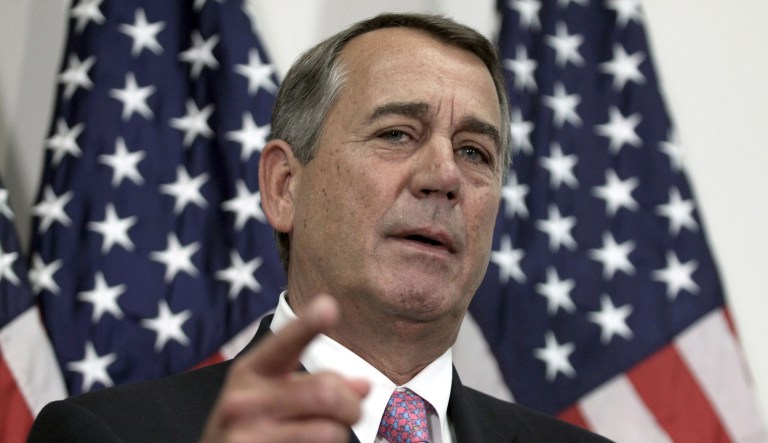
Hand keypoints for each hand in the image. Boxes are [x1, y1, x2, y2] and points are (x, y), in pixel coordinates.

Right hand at [200, 294, 369, 442]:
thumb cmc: (250, 422)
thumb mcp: (273, 393)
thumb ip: (316, 382)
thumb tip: (363, 385)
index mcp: (252, 370)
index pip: (285, 343)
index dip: (308, 325)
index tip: (328, 306)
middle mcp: (245, 401)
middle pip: (326, 392)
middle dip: (352, 405)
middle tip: (351, 412)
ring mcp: (249, 436)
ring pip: (330, 431)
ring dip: (340, 433)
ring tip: (326, 432)